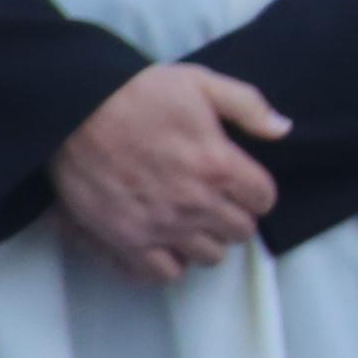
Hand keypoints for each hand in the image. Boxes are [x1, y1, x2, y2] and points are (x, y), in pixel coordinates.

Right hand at [51, 64, 287, 285]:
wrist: (73, 110)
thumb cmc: (138, 93)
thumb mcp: (201, 83)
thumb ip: (248, 106)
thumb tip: (283, 129)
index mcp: (220, 165)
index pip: (264, 199)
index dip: (254, 190)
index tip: (239, 182)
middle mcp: (196, 203)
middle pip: (240, 232)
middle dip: (232, 215)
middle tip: (213, 199)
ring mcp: (161, 226)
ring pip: (208, 257)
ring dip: (204, 240)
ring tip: (187, 220)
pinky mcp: (126, 241)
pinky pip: (162, 274)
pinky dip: (166, 263)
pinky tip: (161, 243)